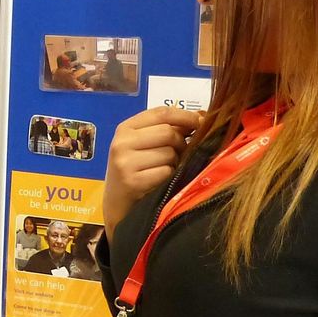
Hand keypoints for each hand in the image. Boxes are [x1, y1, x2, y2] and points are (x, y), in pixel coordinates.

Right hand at [103, 107, 202, 236]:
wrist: (116, 203)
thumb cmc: (134, 170)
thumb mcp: (142, 145)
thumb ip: (165, 129)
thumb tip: (201, 117)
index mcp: (125, 128)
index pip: (161, 113)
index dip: (186, 115)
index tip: (201, 121)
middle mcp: (122, 142)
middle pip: (168, 132)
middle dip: (181, 143)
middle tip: (180, 153)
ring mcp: (125, 162)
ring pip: (169, 153)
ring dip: (175, 162)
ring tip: (166, 168)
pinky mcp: (132, 182)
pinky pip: (166, 172)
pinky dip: (169, 176)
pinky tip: (160, 181)